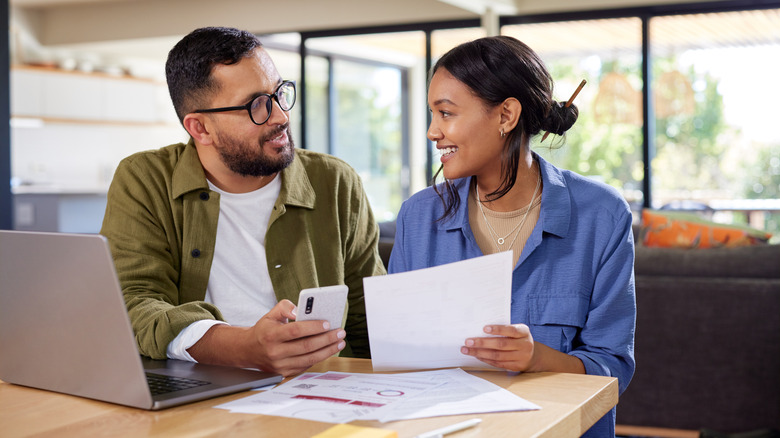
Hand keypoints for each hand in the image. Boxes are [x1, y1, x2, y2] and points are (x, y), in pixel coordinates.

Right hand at [188, 299, 346, 376]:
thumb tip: (300, 310)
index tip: (327, 323)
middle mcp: (275, 352)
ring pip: (309, 359)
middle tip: (340, 332)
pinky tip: (329, 350)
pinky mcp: (285, 373)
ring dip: (328, 350)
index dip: (313, 327)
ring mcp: (280, 365)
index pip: (295, 330)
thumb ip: (285, 307)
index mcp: (270, 335)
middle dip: (327, 339)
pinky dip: (320, 357)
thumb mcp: (270, 314)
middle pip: (306, 346)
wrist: (248, 351)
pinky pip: (307, 365)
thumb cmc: (263, 330)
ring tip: (340, 342)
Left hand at [461, 324, 535, 371]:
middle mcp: (525, 345)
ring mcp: (522, 357)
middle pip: (501, 344)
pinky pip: (498, 364)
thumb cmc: (518, 339)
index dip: (498, 329)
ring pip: (498, 356)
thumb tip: (480, 329)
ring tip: (467, 350)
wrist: (533, 355)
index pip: (511, 330)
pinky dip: (486, 360)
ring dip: (480, 353)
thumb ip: (504, 329)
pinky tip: (477, 356)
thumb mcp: (516, 331)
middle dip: (483, 343)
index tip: (484, 328)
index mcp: (524, 332)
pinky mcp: (516, 367)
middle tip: (468, 341)